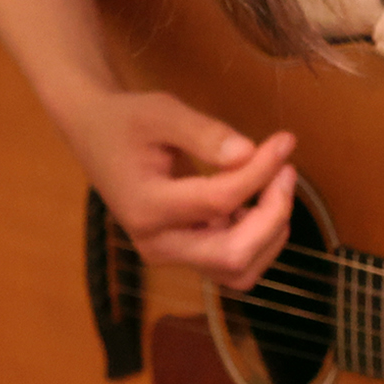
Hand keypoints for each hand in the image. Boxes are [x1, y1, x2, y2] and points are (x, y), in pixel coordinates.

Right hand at [63, 90, 297, 290]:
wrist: (96, 136)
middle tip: (287, 171)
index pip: (219, 201)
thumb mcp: (161, 112)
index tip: (284, 141)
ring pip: (239, 270)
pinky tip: (258, 199)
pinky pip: (233, 265)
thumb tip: (248, 154)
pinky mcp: (183, 255)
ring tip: (277, 185)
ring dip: (270, 233)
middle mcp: (156, 244)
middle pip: (233, 255)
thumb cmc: (127, 122)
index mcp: (145, 207)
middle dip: (273, 215)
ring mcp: (170, 255)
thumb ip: (204, 133)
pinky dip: (258, 238)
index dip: (261, 171)